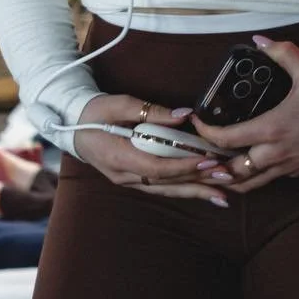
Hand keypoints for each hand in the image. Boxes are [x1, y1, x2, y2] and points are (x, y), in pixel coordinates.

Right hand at [72, 92, 231, 204]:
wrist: (71, 126)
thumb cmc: (94, 112)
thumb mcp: (119, 104)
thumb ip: (151, 111)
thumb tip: (184, 115)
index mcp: (118, 157)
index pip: (156, 167)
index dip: (183, 166)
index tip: (208, 161)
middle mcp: (124, 175)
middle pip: (165, 183)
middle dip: (198, 182)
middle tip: (226, 179)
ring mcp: (127, 180)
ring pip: (165, 189)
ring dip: (194, 191)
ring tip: (222, 194)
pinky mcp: (132, 179)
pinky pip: (161, 186)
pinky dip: (182, 188)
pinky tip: (202, 191)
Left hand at [189, 36, 298, 193]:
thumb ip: (282, 52)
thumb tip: (260, 40)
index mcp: (272, 129)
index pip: (226, 139)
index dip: (205, 133)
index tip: (196, 122)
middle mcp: (275, 153)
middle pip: (231, 170)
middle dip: (211, 164)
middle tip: (199, 152)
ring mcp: (286, 166)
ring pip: (248, 184)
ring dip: (228, 178)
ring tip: (214, 169)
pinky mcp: (297, 172)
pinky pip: (268, 180)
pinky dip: (252, 177)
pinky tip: (248, 166)